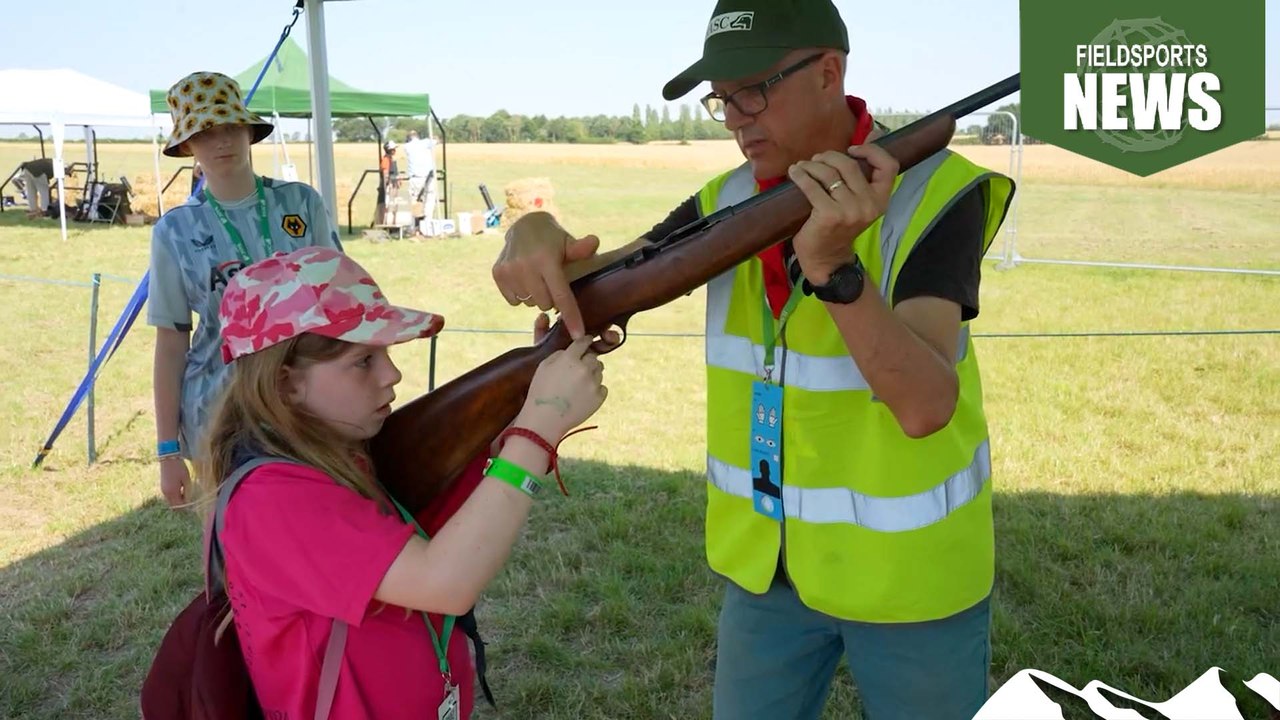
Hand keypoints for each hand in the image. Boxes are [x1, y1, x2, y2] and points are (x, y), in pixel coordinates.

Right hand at [159, 458, 192, 508]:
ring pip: (170, 501)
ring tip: (184, 491)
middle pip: (173, 506)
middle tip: (188, 497)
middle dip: (181, 504)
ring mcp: (163, 490)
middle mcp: (165, 493)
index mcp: (172, 492)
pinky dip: (174, 496)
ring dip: (177, 500)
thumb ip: (187, 492)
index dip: (185, 506)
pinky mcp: (162, 487)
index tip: (192, 501)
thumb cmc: (180, 469)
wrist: (168, 459)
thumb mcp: (187, 480)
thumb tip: (187, 501)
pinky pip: (168, 496)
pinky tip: (179, 488)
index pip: (178, 506)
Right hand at [492, 212, 599, 338]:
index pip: (561, 296)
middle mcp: (525, 266)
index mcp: (546, 260)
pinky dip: (521, 295)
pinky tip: (524, 278)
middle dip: (551, 298)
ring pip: (529, 303)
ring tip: (536, 277)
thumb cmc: (552, 238)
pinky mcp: (497, 274)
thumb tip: (594, 243)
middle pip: (545, 304)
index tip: (578, 335)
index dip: (571, 317)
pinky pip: (514, 301)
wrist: (524, 224)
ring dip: (536, 296)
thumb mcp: (568, 242)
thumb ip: (581, 249)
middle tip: (551, 281)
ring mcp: (509, 271)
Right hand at [518, 335, 607, 439]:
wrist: (545, 419)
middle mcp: (584, 368)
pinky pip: (602, 387)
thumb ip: (559, 354)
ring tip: (578, 385)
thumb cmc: (540, 392)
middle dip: (588, 360)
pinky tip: (583, 395)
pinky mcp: (599, 398)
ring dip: (592, 374)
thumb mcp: (543, 367)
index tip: (587, 341)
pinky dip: (595, 389)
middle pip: (594, 357)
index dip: (586, 341)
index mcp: (569, 358)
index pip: (584, 342)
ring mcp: (593, 383)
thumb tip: (571, 351)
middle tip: (579, 369)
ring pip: (599, 372)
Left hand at [787, 144, 897, 282]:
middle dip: (829, 157)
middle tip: (816, 160)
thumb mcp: (858, 202)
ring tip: (802, 167)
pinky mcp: (829, 215)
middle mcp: (869, 205)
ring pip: (829, 173)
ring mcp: (850, 211)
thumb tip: (873, 133)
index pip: (888, 166)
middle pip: (849, 165)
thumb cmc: (839, 227)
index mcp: (881, 200)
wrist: (826, 260)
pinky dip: (801, 176)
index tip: (852, 149)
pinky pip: (812, 186)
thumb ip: (864, 174)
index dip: (871, 151)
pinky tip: (794, 173)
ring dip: (811, 165)